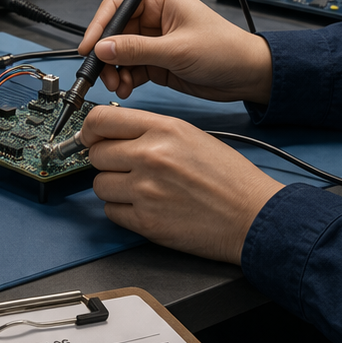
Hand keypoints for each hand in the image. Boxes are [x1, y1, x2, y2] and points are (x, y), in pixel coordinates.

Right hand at [77, 0, 273, 103]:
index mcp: (161, 1)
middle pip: (116, 33)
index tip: (88, 47)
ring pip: (120, 54)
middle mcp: (155, 18)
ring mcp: (155, 41)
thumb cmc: (225, 51)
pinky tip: (128, 89)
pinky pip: (131, 69)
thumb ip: (136, 49)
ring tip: (119, 86)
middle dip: (107, 55)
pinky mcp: (157, 62)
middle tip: (102, 74)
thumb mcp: (177, 50)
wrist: (248, 76)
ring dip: (115, 71)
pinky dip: (126, 80)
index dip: (100, 26)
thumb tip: (103, 48)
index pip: (118, 6)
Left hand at [80, 105, 282, 263]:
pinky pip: (111, 212)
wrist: (254, 216)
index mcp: (163, 129)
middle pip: (96, 154)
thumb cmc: (229, 178)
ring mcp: (146, 190)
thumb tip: (112, 134)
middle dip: (107, 162)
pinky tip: (146, 207)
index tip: (87, 137)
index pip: (101, 120)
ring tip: (142, 189)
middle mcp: (151, 156)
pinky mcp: (146, 222)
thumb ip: (149, 131)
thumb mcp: (190, 136)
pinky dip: (123, 211)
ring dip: (114, 188)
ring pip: (100, 185)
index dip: (88, 130)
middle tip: (126, 168)